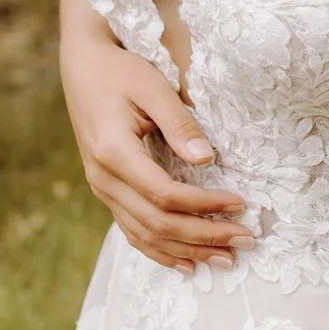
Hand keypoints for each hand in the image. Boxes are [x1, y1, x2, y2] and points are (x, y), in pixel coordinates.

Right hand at [60, 12, 249, 272]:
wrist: (83, 66)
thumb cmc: (121, 70)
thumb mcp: (153, 87)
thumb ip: (180, 123)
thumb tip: (207, 158)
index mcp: (113, 153)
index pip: (165, 195)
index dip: (205, 204)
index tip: (241, 204)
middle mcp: (103, 179)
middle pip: (157, 223)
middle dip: (204, 236)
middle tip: (245, 241)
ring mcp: (102, 188)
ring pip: (144, 235)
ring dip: (187, 251)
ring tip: (225, 260)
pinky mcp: (106, 190)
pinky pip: (132, 231)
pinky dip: (160, 251)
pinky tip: (186, 263)